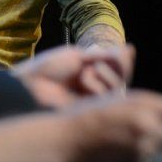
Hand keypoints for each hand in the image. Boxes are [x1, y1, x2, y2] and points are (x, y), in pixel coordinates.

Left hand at [11, 44, 134, 107]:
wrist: (32, 85)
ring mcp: (94, 104)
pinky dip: (98, 85)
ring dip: (103, 76)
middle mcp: (95, 92)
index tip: (126, 51)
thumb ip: (104, 57)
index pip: (118, 71)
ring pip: (117, 89)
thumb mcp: (78, 58)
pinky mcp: (92, 114)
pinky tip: (83, 80)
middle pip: (122, 80)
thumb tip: (130, 48)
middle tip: (89, 65)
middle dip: (113, 67)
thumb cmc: (49, 70)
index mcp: (91, 77)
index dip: (123, 62)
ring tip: (83, 73)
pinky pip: (108, 99)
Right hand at [61, 90, 161, 161]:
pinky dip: (143, 157)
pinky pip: (148, 160)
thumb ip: (142, 107)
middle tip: (155, 135)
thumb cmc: (86, 117)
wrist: (66, 141)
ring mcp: (142, 145)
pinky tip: (124, 150)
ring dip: (156, 148)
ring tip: (133, 142)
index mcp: (141, 102)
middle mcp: (147, 123)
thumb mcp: (115, 100)